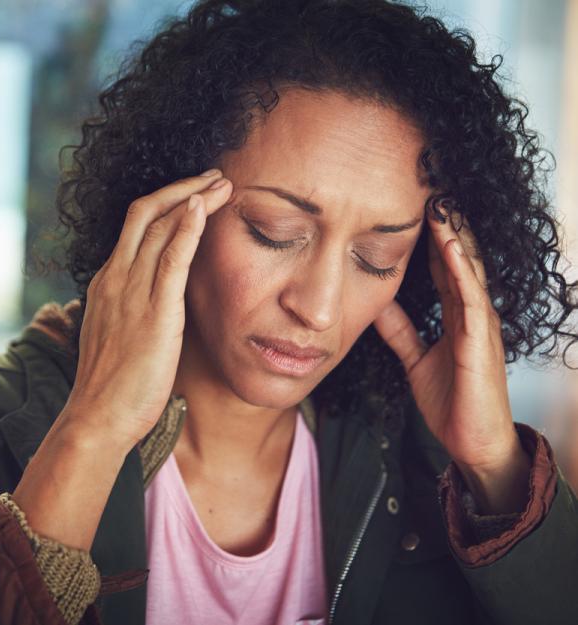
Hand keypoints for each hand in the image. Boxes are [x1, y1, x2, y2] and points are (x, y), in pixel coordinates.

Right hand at [62, 169, 232, 451]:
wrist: (98, 417)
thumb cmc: (113, 383)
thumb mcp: (122, 333)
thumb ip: (137, 307)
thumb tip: (162, 298)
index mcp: (109, 281)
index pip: (136, 227)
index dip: (169, 203)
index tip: (196, 195)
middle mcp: (116, 277)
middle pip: (146, 213)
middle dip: (182, 187)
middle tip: (214, 175)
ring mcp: (131, 292)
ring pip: (160, 227)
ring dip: (193, 198)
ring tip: (223, 183)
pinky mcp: (153, 312)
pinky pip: (170, 259)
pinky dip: (187, 229)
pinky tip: (204, 208)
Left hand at [373, 208, 524, 476]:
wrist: (471, 441)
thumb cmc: (450, 401)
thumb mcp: (416, 359)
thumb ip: (400, 332)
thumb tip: (376, 305)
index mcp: (456, 315)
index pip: (442, 267)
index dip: (429, 239)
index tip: (413, 209)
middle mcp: (470, 312)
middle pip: (457, 260)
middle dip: (444, 226)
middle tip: (430, 190)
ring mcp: (479, 324)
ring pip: (467, 270)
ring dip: (454, 236)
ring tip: (441, 204)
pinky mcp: (480, 340)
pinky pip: (470, 298)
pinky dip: (461, 270)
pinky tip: (450, 246)